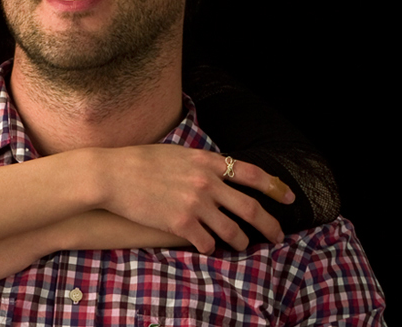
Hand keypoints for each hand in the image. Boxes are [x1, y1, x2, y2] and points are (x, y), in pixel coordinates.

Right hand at [98, 145, 293, 253]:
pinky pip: (206, 243)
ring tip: (242, 246)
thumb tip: (216, 170)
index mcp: (207, 161)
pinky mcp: (180, 224)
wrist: (112, 175)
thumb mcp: (176, 153)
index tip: (289, 197)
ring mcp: (195, 204)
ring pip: (232, 231)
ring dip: (240, 242)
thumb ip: (199, 164)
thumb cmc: (138, 161)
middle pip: (251, 208)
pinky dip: (210, 248)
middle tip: (277, 236)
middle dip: (270, 226)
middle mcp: (207, 183)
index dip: (275, 187)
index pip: (252, 175)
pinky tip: (207, 247)